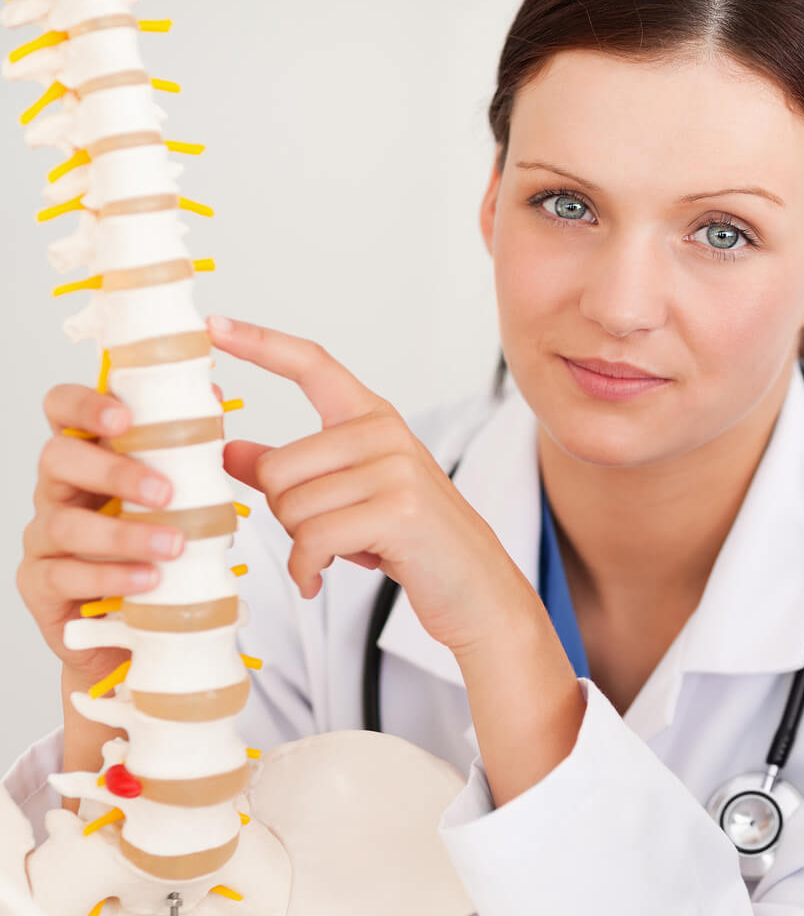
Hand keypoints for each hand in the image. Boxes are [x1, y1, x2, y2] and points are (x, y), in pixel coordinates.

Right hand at [17, 384, 185, 685]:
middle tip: (166, 492)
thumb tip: (212, 394)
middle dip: (112, 471)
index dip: (85, 405)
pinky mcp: (40, 585)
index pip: (63, 411)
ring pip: (64, 524)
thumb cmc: (159, 547)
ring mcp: (43, 538)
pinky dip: (110, 576)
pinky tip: (148, 579)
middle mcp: (57, 491)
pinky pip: (63, 576)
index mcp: (88, 458)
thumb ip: (190, 449)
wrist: (144, 622)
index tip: (126, 418)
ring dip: (123, 534)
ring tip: (174, 545)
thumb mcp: (182, 496)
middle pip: (56, 459)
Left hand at [211, 316, 540, 654]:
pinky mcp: (398, 511)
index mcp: (374, 419)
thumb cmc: (410, 542)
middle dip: (285, 515)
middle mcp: (386, 434)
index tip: (214, 326)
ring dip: (301, 546)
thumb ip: (291, 471)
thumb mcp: (347, 497)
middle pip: (276, 467)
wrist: (477, 588)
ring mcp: (396, 469)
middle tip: (323, 536)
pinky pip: (312, 540)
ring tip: (339, 553)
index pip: (312, 365)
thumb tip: (228, 450)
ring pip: (291, 507)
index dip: (261, 344)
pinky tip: (318, 579)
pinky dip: (306, 570)